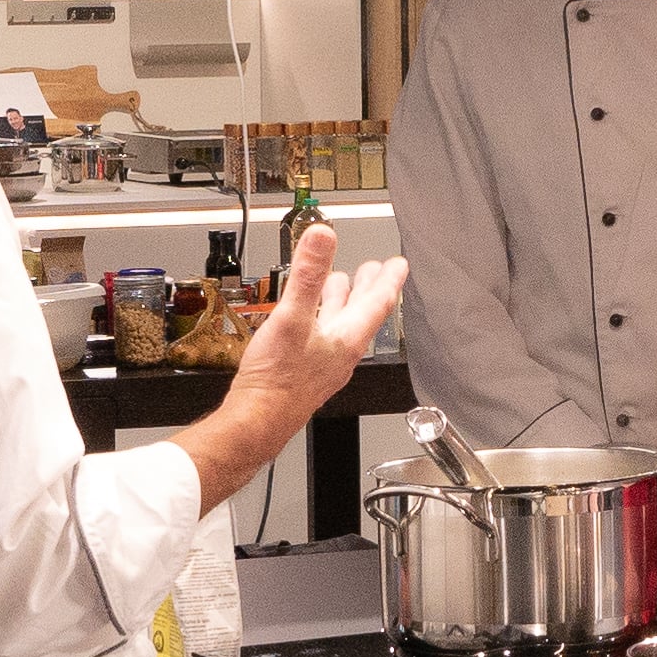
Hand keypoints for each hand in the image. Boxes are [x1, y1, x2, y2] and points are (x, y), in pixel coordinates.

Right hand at [227, 224, 403, 410]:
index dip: (389, 279)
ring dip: (342, 301)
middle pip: (362, 313)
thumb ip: (307, 275)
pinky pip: (322, 337)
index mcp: (347, 339)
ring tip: (340, 283)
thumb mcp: (293, 318)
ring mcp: (324, 364)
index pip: (378, 303)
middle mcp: (341, 353)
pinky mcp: (306, 372)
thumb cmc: (278, 381)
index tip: (399, 264)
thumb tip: (322, 236)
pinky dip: (321, 317)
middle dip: (368, 287)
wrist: (258, 420)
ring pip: (341, 324)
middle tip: (375, 269)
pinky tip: (308, 316)